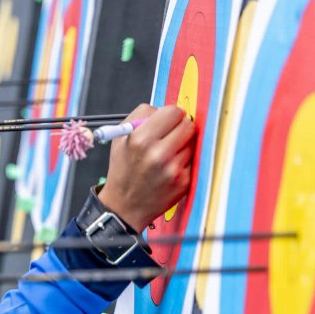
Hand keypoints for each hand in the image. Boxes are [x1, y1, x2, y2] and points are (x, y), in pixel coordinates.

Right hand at [98, 104, 195, 231]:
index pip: (173, 112)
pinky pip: (194, 160)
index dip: (171, 115)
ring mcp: (173, 169)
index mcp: (140, 139)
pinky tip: (170, 168)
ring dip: (183, 145)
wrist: (125, 205)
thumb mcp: (120, 137)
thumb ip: (141, 115)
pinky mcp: (184, 181)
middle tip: (171, 135)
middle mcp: (158, 154)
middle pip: (188, 125)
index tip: (168, 120)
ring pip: (192, 142)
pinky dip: (184, 161)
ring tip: (167, 155)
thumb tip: (166, 109)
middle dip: (180, 127)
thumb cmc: (123, 168)